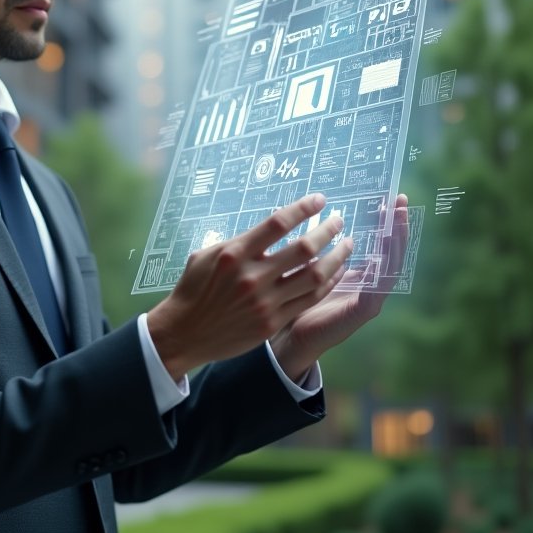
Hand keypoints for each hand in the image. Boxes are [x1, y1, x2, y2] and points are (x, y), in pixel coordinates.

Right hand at [147, 193, 353, 380]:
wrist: (185, 333)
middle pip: (304, 248)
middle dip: (327, 230)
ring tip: (347, 244)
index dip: (303, 208)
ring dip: (337, 257)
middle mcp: (253, 276)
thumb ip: (239, 242)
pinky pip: (309, 299)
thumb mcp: (207, 255)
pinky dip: (327, 283)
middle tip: (339, 220)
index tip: (319, 199)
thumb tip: (267, 229)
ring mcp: (265, 301)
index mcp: (235, 253)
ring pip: (315, 275)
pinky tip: (335, 273)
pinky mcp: (272, 322)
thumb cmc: (193, 288)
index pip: (278, 223)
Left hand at [269, 194, 408, 380]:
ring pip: (390, 269)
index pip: (381, 244)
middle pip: (392, 252)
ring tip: (397, 223)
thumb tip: (314, 218)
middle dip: (397, 227)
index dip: (387, 223)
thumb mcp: (313, 268)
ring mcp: (369, 300)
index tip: (390, 199)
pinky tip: (381, 258)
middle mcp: (370, 286)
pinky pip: (376, 292)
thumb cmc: (300, 301)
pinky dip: (381, 275)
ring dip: (395, 245)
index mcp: (361, 275)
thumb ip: (321, 249)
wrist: (292, 336)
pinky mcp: (361, 314)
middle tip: (399, 202)